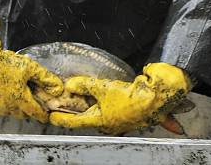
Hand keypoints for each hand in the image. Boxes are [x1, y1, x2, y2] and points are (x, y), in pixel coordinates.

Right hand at [0, 10, 62, 122]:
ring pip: (10, 112)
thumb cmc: (3, 62)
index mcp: (20, 99)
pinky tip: (2, 92)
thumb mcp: (29, 66)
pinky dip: (1, 103)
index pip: (36, 113)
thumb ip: (46, 79)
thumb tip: (58, 89)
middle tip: (31, 100)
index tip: (46, 114)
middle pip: (23, 113)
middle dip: (29, 109)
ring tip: (16, 94)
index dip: (43, 114)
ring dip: (15, 106)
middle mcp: (8, 107)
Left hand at [49, 62, 191, 133]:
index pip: (76, 121)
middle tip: (65, 101)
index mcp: (102, 121)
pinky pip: (112, 106)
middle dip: (77, 108)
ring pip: (100, 111)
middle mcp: (110, 124)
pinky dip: (105, 100)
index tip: (51, 117)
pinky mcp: (129, 112)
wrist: (158, 98)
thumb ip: (85, 86)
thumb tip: (70, 85)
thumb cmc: (132, 98)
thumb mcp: (103, 89)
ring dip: (91, 103)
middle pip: (88, 116)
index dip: (62, 118)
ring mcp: (120, 120)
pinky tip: (106, 94)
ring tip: (82, 94)